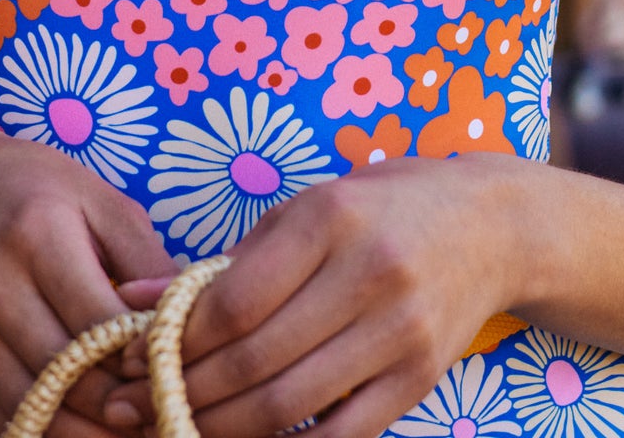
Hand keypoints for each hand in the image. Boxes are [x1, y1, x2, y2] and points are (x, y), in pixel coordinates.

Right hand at [0, 119, 173, 437]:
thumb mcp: (103, 201)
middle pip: (67, 377)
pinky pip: (5, 419)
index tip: (180, 373)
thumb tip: (188, 323)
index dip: (145, 361)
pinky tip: (89, 429)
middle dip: (123, 407)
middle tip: (167, 414)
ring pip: (36, 410)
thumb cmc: (41, 191)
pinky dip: (51, 434)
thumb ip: (146, 263)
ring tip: (135, 430)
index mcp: (37, 234)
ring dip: (90, 434)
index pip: (100, 325)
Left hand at [110, 154, 524, 437]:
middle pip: (254, 360)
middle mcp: (368, 273)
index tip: (138, 356)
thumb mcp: (306, 209)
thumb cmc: (381, 208)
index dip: (175, 341)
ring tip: (184, 423)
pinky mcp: (420, 379)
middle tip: (145, 403)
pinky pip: (338, 435)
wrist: (492, 226)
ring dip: (222, 426)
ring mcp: (400, 331)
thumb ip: (225, 261)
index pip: (233, 303)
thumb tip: (132, 298)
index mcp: (332, 218)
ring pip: (288, 406)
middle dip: (185, 391)